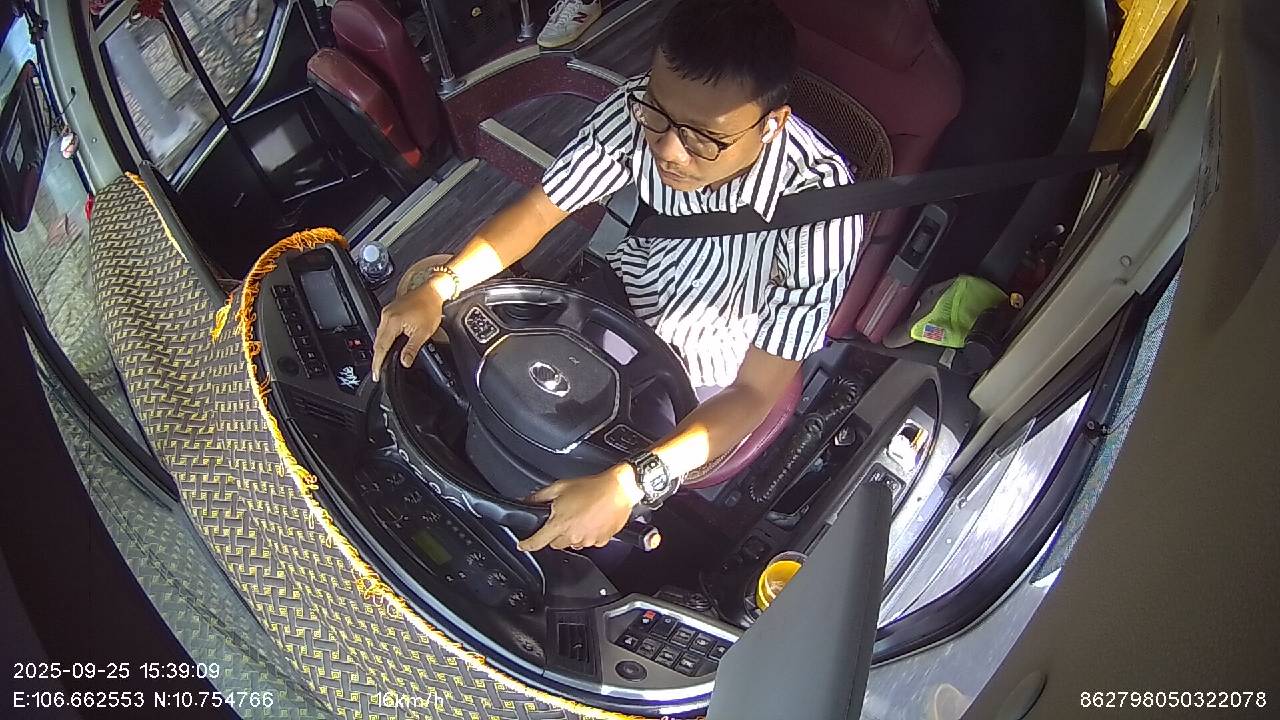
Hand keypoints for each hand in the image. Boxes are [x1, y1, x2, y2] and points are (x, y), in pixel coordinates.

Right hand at [370, 284, 443, 380]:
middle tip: (378, 371)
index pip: (381, 347)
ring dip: (380, 348)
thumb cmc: (429, 307)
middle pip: (377, 342)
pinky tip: (387, 345)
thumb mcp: (423, 332)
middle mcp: (386, 316)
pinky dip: (383, 339)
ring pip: (379, 335)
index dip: (378, 362)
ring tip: (381, 361)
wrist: (432, 291)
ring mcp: (387, 312)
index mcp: (392, 322)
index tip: (376, 373)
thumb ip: (411, 349)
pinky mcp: (390, 311)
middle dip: (377, 357)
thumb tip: (404, 361)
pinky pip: (382, 328)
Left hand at [517, 465, 644, 551]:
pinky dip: (588, 534)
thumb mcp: (560, 486)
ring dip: (572, 534)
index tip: (522, 545)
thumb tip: (529, 500)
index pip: (536, 542)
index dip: (526, 545)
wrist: (619, 490)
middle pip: (555, 544)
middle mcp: (573, 536)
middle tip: (562, 519)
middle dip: (555, 534)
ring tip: (580, 517)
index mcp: (560, 524)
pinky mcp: (601, 541)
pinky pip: (589, 542)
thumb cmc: (592, 487)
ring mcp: (588, 540)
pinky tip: (592, 520)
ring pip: (573, 543)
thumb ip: (540, 496)